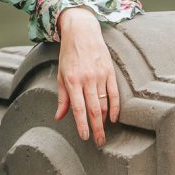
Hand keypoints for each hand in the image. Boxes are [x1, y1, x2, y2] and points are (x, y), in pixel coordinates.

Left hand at [55, 6, 118, 146]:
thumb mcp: (61, 74)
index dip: (82, 125)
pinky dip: (115, 107)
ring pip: (104, 103)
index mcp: (72, 81)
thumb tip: (59, 117)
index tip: (84, 137)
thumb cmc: (69, 55)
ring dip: (104, 120)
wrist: (82, 32)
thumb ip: (62, 97)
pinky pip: (114, 94)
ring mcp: (100, 75)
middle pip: (94, 110)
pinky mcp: (110, 72)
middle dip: (96, 129)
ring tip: (103, 132)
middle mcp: (86, 79)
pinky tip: (113, 118)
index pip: (78, 109)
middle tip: (99, 143)